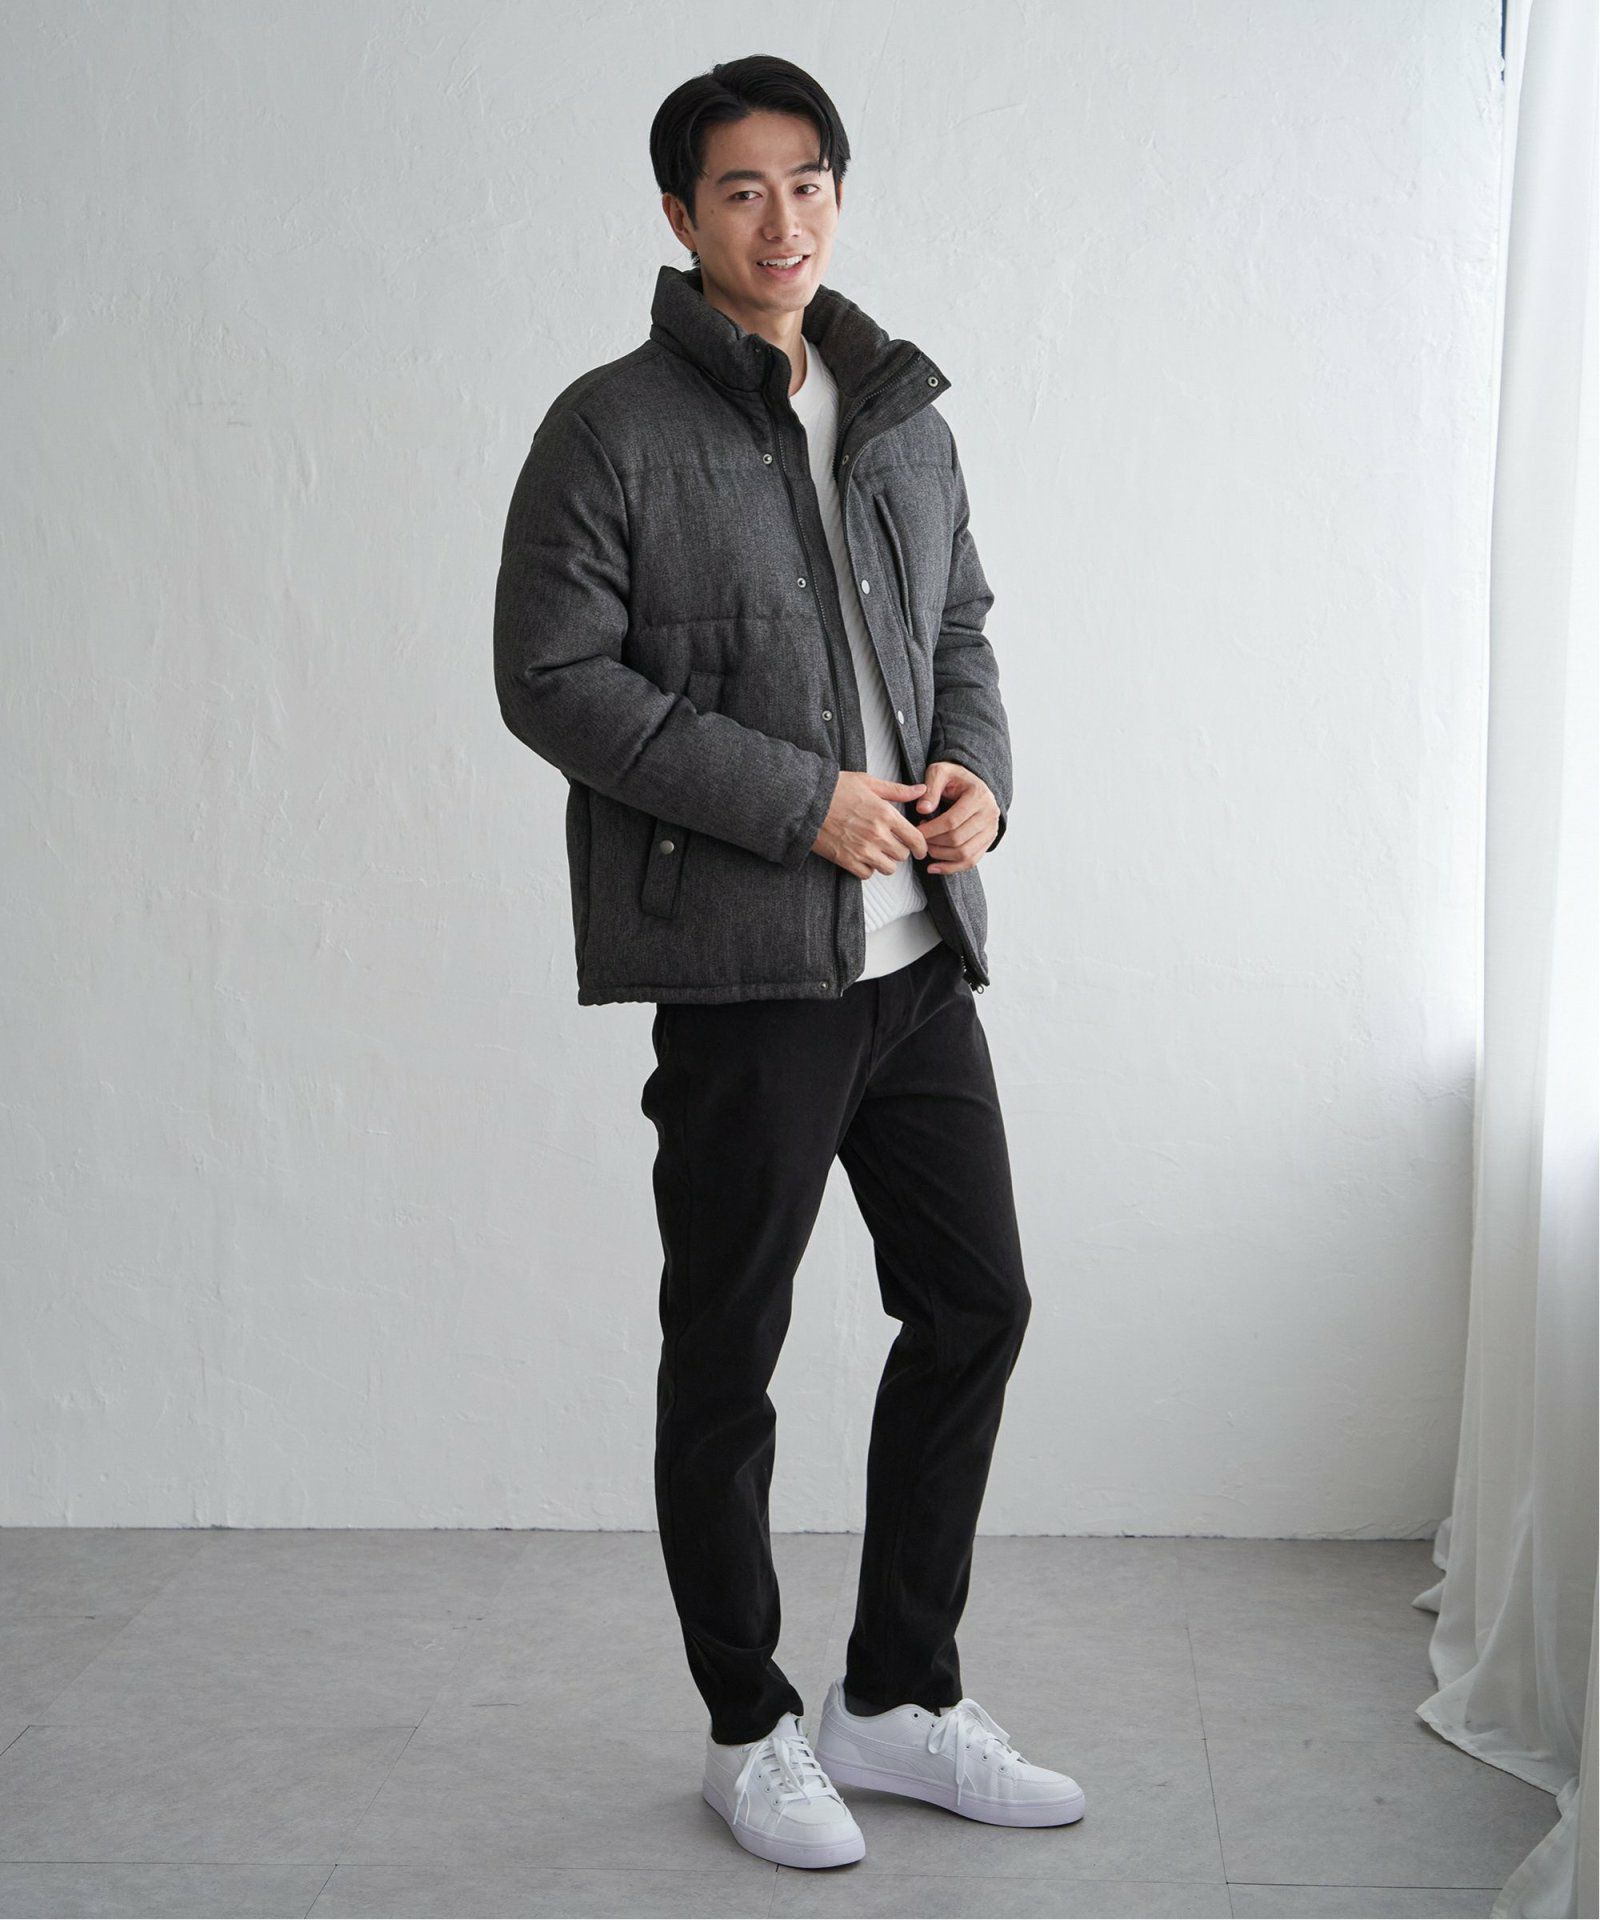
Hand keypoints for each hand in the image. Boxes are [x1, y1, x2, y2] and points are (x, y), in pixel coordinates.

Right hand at [812, 771, 929, 877]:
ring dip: (886, 861)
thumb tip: (920, 790)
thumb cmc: (835, 789)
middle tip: (893, 845)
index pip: (915, 839)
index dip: (922, 847)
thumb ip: (897, 790)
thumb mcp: (868, 782)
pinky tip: (863, 858)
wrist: (806, 802)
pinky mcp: (847, 860)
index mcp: (885, 814)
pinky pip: (867, 874)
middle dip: (900, 851)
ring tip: (878, 852)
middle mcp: (877, 834)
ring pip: (888, 868)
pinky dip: (868, 869)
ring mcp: (862, 850)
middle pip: (902, 855)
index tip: (921, 850)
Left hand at [915, 762, 999, 873]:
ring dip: (940, 855)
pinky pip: (971, 861)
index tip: (915, 831)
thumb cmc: (953, 778)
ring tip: (926, 848)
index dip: (931, 829)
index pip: (952, 821)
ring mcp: (992, 829)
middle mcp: (990, 813)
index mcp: (978, 795)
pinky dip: (951, 868)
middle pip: (958, 839)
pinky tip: (933, 868)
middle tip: (919, 840)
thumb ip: (930, 788)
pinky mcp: (989, 841)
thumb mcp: (940, 772)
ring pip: (965, 853)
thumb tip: (922, 809)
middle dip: (934, 843)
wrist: (972, 783)